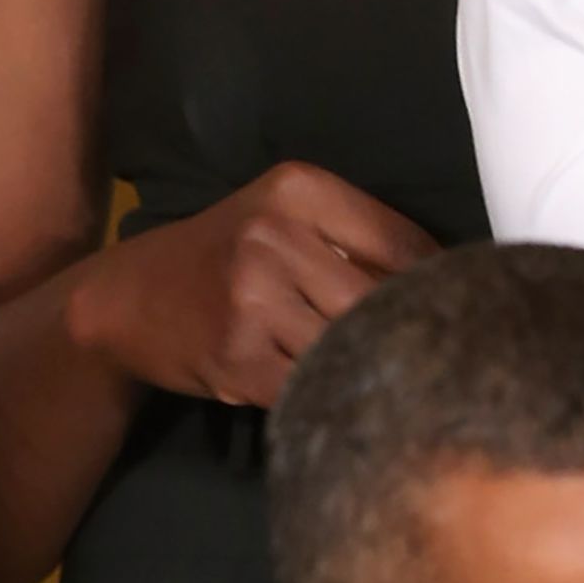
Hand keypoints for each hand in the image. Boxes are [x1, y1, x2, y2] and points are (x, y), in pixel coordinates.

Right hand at [64, 166, 436, 408]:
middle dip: (403, 331)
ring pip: (351, 347)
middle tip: (425, 356)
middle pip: (383, 301)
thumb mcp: (282, 216)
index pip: (405, 245)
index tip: (457, 311)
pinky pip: (313, 385)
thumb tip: (452, 281)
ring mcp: (254, 299)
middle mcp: (275, 236)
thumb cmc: (223, 257)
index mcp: (299, 190)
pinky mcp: (240, 358)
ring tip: (376, 375)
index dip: (438, 286)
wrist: (126, 299)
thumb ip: (357, 237)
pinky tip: (329, 390)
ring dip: (366, 367)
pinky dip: (327, 392)